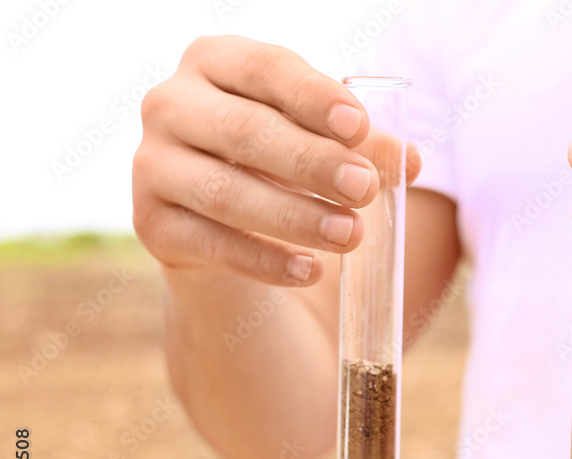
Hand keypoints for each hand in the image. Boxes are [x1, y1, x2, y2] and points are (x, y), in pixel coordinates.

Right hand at [133, 36, 419, 286]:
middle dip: (311, 162)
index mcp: (215, 62)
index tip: (359, 126)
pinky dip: (265, 261)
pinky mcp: (152, 224)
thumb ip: (364, 146)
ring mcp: (153, 165)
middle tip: (364, 188)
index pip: (265, 69)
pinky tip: (310, 271)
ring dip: (294, 217)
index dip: (313, 97)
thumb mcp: (321, 142)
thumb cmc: (280, 161)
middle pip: (245, 132)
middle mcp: (171, 105)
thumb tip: (408, 159)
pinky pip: (211, 244)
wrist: (223, 221)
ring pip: (226, 192)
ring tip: (350, 235)